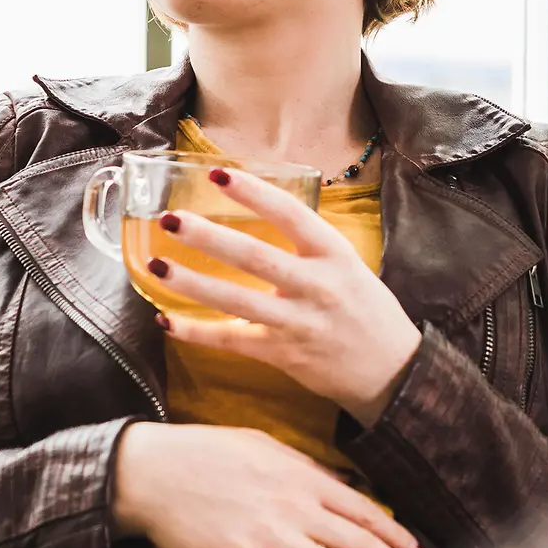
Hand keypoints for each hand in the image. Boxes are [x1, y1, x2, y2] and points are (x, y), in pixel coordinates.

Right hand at [112, 423, 432, 547]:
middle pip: (361, 545)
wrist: (152, 469)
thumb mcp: (264, 446)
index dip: (395, 535)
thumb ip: (305, 469)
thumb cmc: (205, 454)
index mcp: (303, 477)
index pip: (363, 511)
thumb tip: (340, 486)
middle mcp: (296, 506)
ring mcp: (273, 535)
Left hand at [147, 166, 421, 425]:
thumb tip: (263, 210)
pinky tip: (167, 320)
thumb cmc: (368, 311)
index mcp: (335, 255)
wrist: (392, 372)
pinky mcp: (284, 355)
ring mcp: (299, 323)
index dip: (254, 193)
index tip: (218, 174)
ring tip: (156, 265)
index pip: (291, 215)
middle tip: (170, 219)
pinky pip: (232, 341)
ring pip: (236, 301)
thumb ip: (310, 245)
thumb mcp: (349, 266)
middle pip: (255, 256)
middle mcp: (317, 286)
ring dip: (192, 283)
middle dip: (209, 237)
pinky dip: (197, 332)